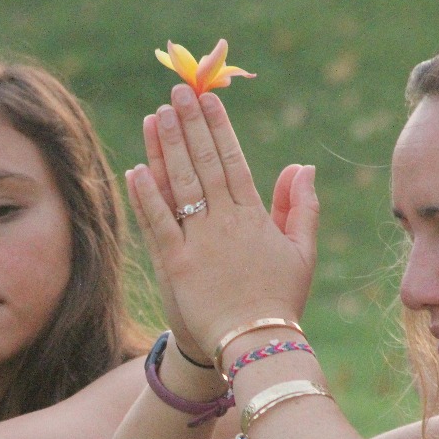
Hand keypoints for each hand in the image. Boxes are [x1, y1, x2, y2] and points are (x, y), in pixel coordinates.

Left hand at [127, 84, 318, 356]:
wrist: (256, 346)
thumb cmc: (279, 301)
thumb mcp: (301, 253)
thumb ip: (300, 207)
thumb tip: (302, 166)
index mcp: (255, 217)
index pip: (233, 161)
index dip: (219, 128)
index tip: (208, 99)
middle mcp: (226, 223)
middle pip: (204, 164)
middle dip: (190, 124)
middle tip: (177, 92)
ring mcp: (199, 243)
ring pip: (181, 186)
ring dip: (168, 148)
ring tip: (157, 115)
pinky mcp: (176, 265)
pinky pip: (159, 224)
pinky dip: (147, 196)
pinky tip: (136, 168)